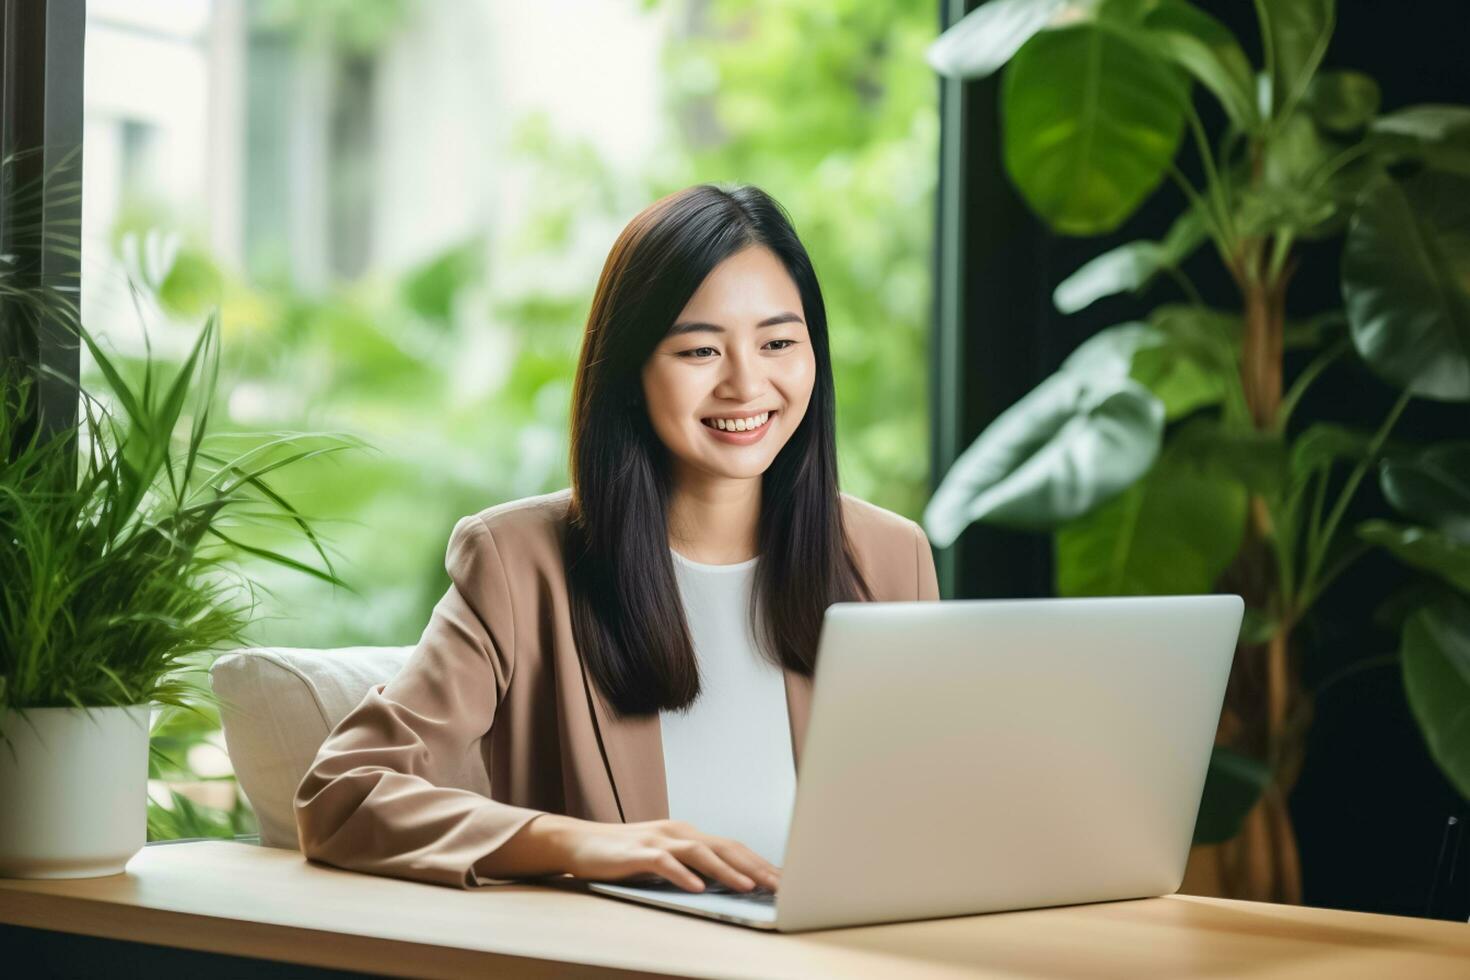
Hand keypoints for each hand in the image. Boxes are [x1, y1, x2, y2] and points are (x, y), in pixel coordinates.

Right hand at [503, 814, 780, 892]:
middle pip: (724, 847)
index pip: (732, 847)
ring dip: (727, 871)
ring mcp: (658, 840)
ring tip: (748, 887)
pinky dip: (683, 876)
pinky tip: (697, 888)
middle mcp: (678, 832)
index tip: (783, 879)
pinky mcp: (638, 853)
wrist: (580, 842)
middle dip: (755, 867)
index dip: (759, 862)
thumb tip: (728, 883)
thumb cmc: (625, 854)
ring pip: (700, 854)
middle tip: (779, 886)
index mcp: (688, 833)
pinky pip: (665, 864)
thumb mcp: (664, 857)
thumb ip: (692, 865)